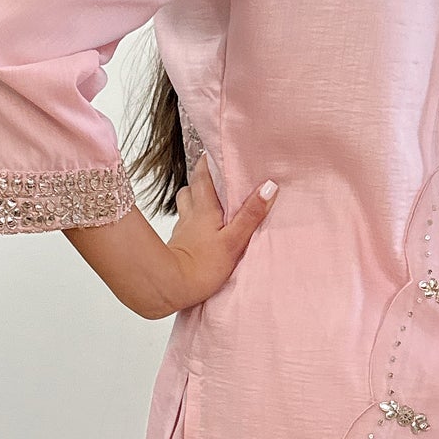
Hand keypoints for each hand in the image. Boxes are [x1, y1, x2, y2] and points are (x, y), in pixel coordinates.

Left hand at [61, 165, 275, 317]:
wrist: (168, 288)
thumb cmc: (201, 267)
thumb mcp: (233, 240)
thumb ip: (251, 215)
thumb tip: (269, 186)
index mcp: (205, 208)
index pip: (203, 175)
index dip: (209, 161)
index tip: (218, 151)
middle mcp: (190, 214)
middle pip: (192, 185)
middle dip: (202, 175)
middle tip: (217, 171)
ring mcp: (182, 229)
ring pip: (185, 203)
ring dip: (194, 196)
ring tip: (210, 198)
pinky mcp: (177, 244)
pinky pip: (184, 222)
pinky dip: (191, 218)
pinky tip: (200, 227)